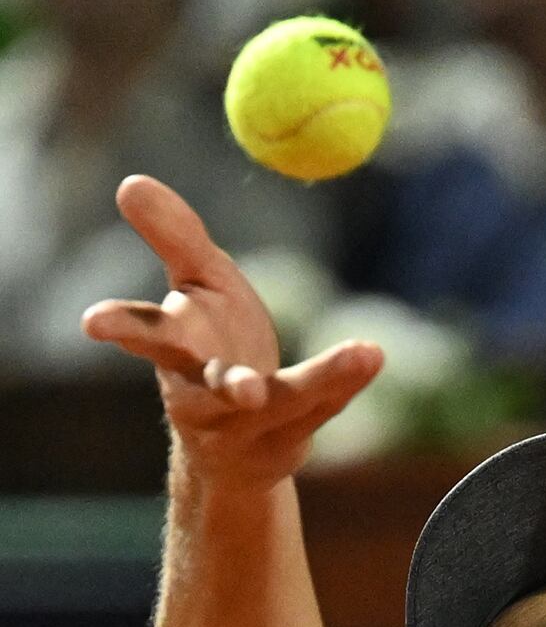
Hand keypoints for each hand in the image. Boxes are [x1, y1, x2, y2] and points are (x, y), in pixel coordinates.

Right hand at [81, 175, 383, 490]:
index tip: (92, 321)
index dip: (121, 327)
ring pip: (285, 403)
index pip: (145, 336)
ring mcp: (249, 427)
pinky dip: (346, 379)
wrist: (235, 444)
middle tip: (246, 391)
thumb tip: (130, 182)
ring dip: (321, 382)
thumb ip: (174, 239)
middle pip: (214, 391)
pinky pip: (321, 407)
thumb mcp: (198, 287)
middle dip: (229, 389)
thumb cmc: (211, 349)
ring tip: (362, 354)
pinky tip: (372, 354)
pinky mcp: (288, 442)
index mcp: (175, 353)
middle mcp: (205, 397)